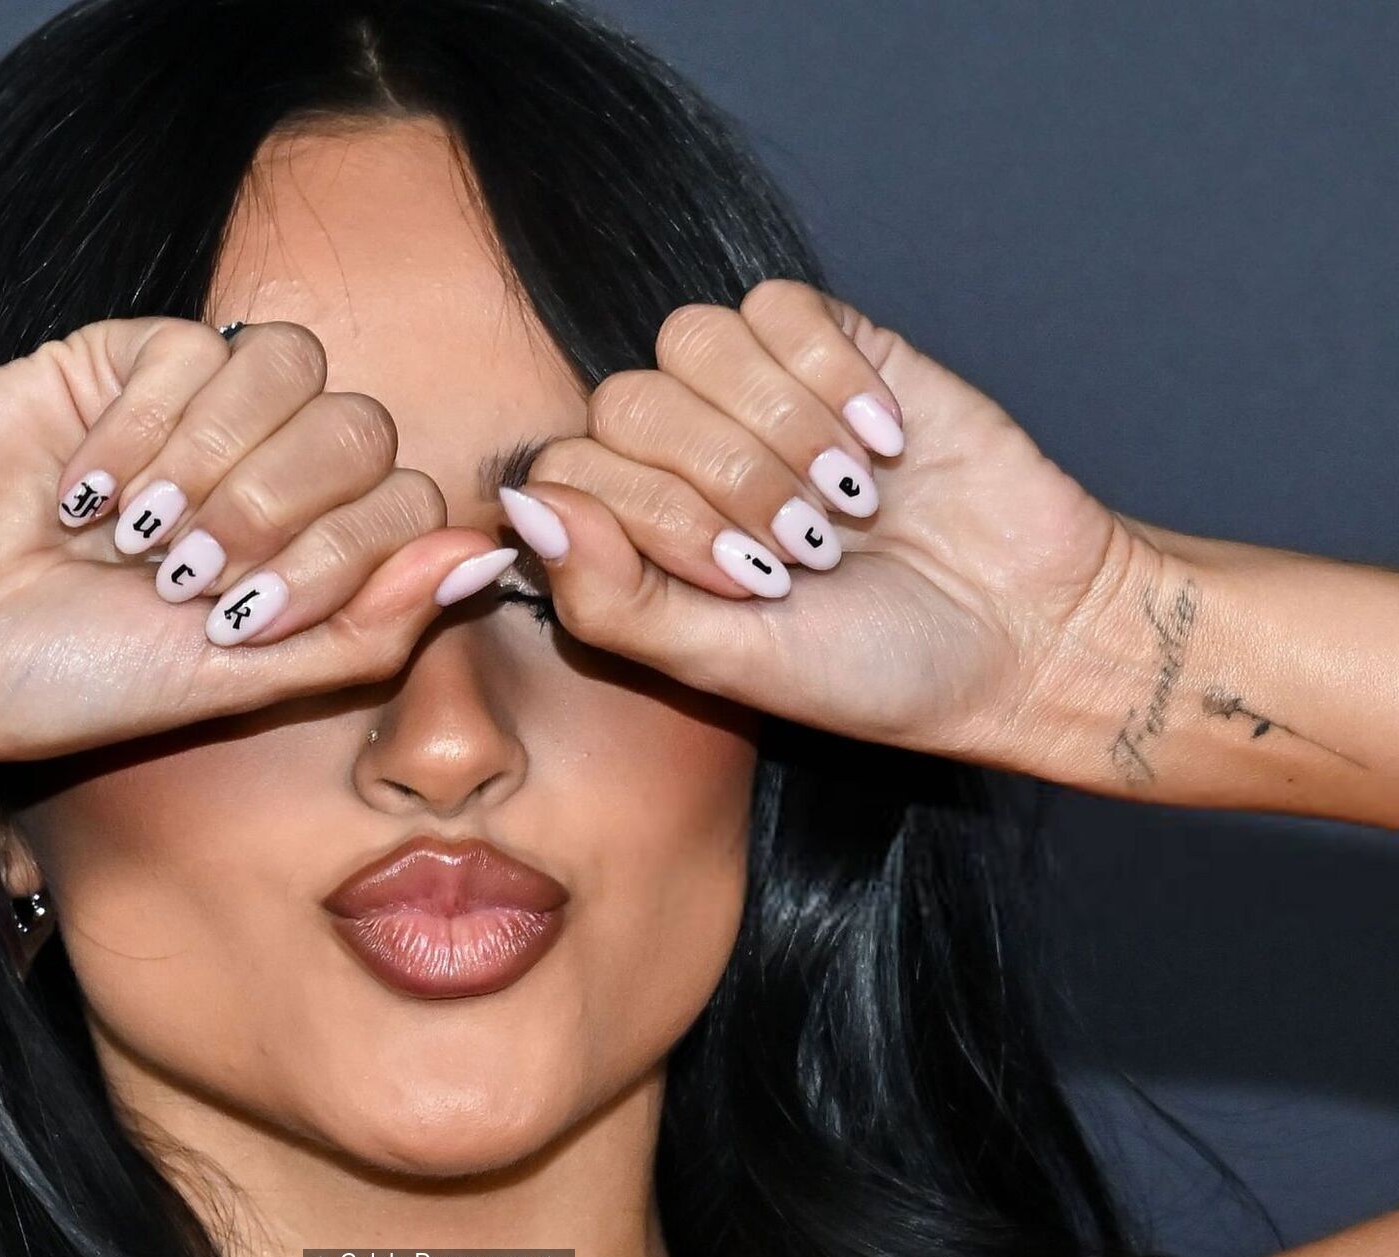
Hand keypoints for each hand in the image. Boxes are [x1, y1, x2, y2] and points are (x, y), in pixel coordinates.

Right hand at [0, 317, 504, 766]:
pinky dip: (141, 431)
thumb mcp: (241, 681)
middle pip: (363, 427)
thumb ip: (371, 626)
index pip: (407, 500)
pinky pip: (191, 347)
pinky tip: (79, 490)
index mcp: (310, 546)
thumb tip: (488, 554)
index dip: (340, 556)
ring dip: (216, 464)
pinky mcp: (125, 356)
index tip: (239, 623)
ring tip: (136, 538)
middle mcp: (270, 468)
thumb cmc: (72, 678)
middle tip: (181, 580)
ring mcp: (202, 406)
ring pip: (294, 367)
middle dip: (278, 512)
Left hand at [500, 278, 1141, 763]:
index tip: (752, 584)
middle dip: (725, 482)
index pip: (568, 470)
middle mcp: (677, 453)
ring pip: (690, 338)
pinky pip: (777, 304)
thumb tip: (521, 504)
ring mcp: (751, 391)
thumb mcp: (722, 663)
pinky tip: (885, 440)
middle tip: (810, 550)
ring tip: (849, 501)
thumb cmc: (866, 665)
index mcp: (634, 530)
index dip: (655, 519)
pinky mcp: (833, 344)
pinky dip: (830, 374)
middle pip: (627, 401)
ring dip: (778, 429)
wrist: (1020, 629)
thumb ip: (609, 598)